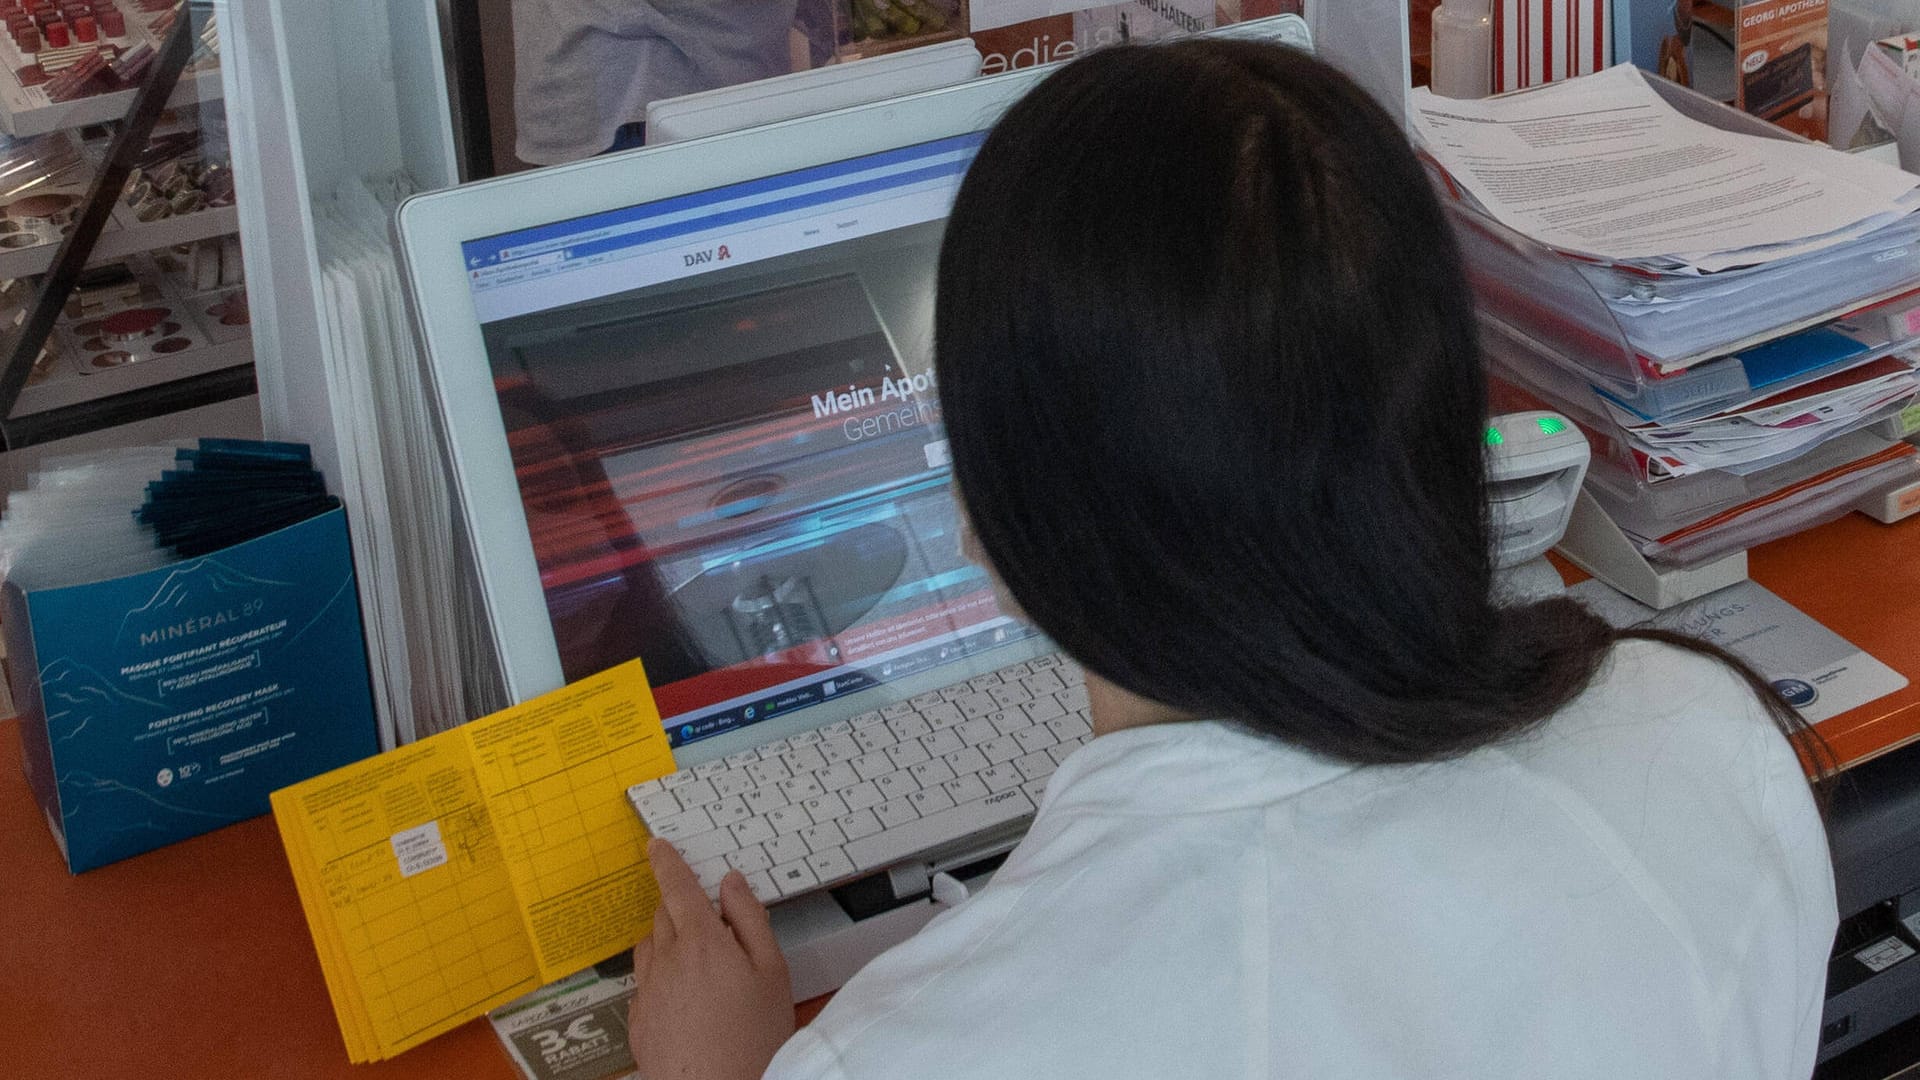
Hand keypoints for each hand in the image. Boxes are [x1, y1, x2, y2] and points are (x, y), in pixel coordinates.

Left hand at [629, 839, 794, 1079]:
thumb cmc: (755, 1038)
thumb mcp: (772, 971)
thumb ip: (750, 919)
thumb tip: (731, 885)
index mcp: (702, 942)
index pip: (677, 887)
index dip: (666, 862)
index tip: (657, 847)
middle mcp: (667, 961)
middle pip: (663, 915)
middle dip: (680, 910)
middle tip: (710, 927)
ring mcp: (648, 992)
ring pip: (650, 948)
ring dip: (668, 943)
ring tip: (701, 969)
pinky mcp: (638, 1021)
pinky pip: (644, 985)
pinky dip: (661, 981)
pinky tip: (688, 1004)